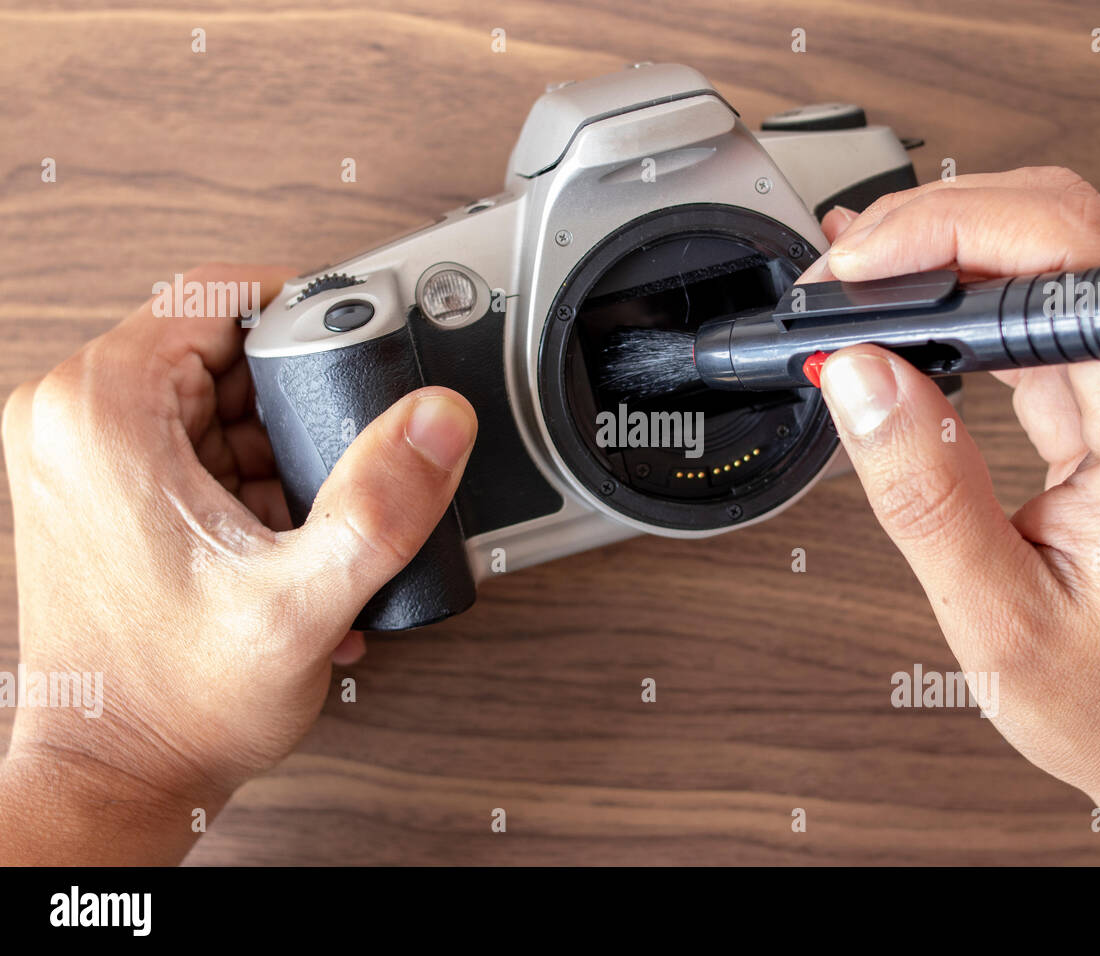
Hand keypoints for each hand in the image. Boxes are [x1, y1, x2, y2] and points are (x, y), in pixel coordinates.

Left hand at [0, 264, 476, 862]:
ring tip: (303, 519)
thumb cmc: (172, 701)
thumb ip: (382, 503)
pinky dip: (252, 477)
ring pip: (216, 395)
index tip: (356, 334)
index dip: (302, 303)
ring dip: (279, 446)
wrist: (122, 774)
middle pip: (222, 347)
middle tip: (336, 466)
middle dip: (298, 399)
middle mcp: (73, 423)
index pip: (213, 292)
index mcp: (100, 415)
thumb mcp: (303, 600)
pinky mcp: (102, 489)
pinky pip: (197, 442)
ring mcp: (83, 456)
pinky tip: (281, 535)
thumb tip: (436, 420)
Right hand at [810, 167, 1099, 863]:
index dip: (941, 235)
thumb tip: (860, 377)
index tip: (853, 272)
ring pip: (1055, 257)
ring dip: (950, 260)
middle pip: (1062, 227)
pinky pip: (1053, 315)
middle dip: (934, 230)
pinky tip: (913, 326)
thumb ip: (923, 490)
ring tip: (857, 300)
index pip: (1061, 258)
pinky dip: (973, 306)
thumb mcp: (1000, 616)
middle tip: (839, 284)